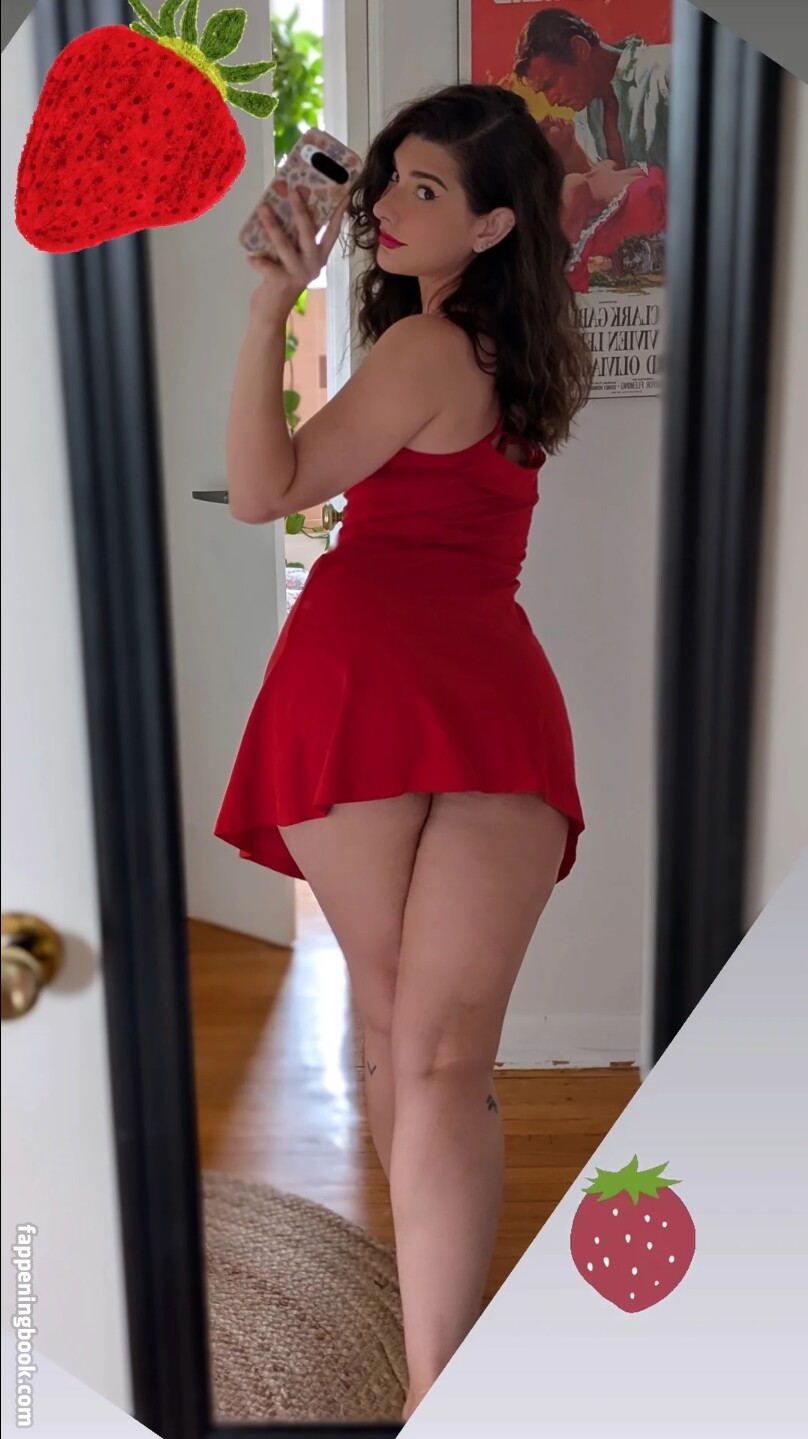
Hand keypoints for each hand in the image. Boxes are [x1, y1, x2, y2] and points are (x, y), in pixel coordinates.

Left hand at [247, 187, 350, 326]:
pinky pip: (266, 265)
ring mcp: (297, 275)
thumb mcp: (291, 260)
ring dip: (273, 226)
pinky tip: (250, 257)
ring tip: (263, 209)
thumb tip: (283, 208)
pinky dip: (256, 260)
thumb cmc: (280, 282)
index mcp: (318, 259)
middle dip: (300, 211)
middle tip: (292, 191)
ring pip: (285, 245)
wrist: (270, 315)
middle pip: (308, 234)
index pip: (331, 234)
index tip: (344, 195)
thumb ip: (292, 241)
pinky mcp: (281, 283)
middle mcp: (312, 266)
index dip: (337, 215)